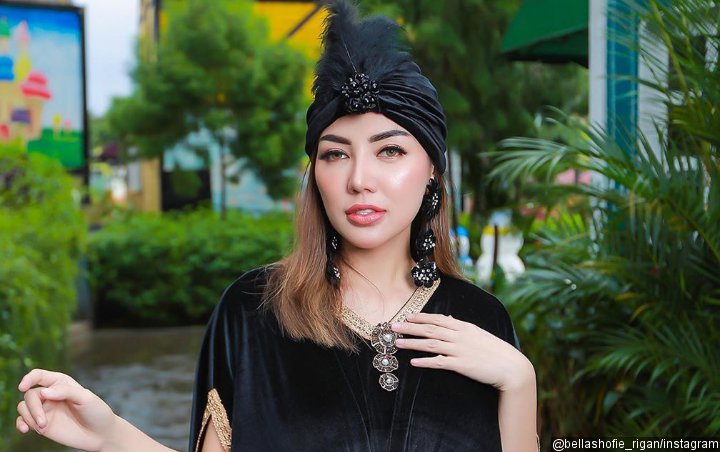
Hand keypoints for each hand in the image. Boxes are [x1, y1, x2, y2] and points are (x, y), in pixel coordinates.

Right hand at [16, 368, 117, 450]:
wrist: (100, 434)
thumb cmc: (96, 412)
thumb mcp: (86, 398)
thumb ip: (66, 392)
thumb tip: (43, 392)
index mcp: (61, 383)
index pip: (39, 375)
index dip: (29, 378)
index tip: (22, 387)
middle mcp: (50, 395)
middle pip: (30, 395)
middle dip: (33, 408)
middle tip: (43, 422)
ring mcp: (45, 410)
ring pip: (24, 407)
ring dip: (29, 417)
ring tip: (43, 427)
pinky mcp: (41, 424)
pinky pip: (23, 420)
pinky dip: (20, 423)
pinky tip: (24, 429)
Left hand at [391, 313, 534, 390]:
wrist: (511, 366)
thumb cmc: (495, 350)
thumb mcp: (478, 333)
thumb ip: (461, 326)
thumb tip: (447, 318)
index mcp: (464, 327)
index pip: (437, 319)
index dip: (421, 317)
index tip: (407, 317)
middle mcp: (459, 336)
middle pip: (429, 329)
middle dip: (409, 328)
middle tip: (393, 327)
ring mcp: (459, 350)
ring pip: (430, 344)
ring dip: (412, 343)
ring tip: (397, 343)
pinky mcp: (461, 365)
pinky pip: (439, 362)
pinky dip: (425, 361)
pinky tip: (413, 362)